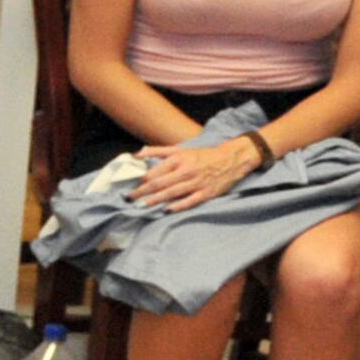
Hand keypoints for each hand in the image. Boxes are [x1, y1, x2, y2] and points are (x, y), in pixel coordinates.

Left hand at [130, 137, 258, 212]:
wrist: (232, 159)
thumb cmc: (202, 155)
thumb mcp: (180, 149)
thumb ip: (157, 151)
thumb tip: (136, 154)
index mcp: (178, 159)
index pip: (154, 172)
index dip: (139, 180)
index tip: (127, 186)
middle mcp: (186, 171)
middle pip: (159, 183)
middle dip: (142, 192)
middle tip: (128, 199)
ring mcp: (197, 182)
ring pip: (172, 192)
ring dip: (155, 200)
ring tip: (141, 205)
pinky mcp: (207, 192)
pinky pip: (190, 200)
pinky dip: (178, 206)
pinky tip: (167, 210)